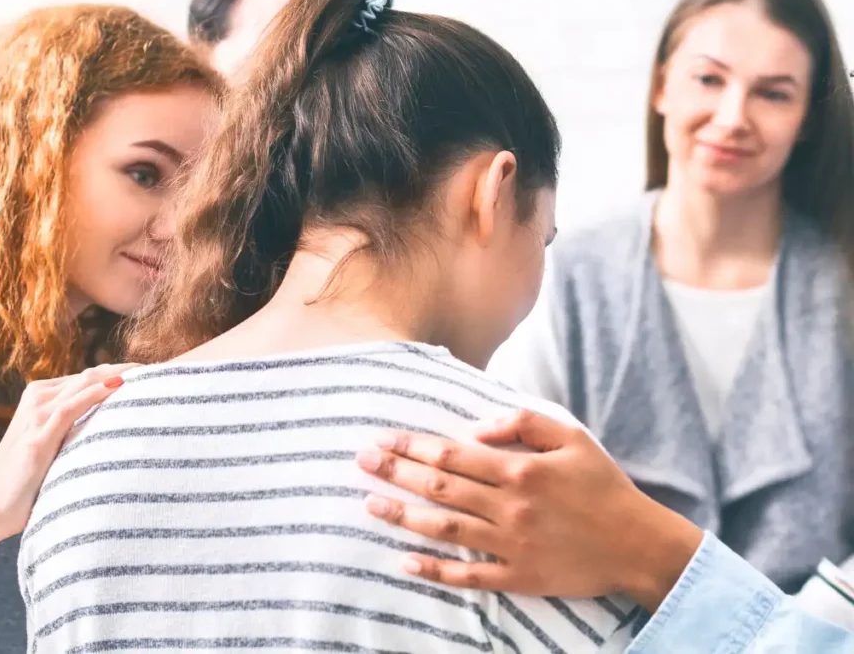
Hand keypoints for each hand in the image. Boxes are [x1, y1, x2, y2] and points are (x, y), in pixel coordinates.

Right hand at [0, 362, 136, 636]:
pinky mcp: (37, 436)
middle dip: (125, 370)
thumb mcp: (54, 448)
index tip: (152, 373)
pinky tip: (119, 388)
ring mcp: (36, 415)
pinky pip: (71, 407)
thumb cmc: (23, 481)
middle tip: (158, 370)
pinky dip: (96, 395)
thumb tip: (114, 431)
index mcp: (42, 398)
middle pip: (91, 375)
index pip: (89, 378)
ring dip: (117, 376)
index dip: (121, 372)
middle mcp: (39, 399)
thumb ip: (76, 432)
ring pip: (84, 384)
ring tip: (148, 373)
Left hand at [356, 410, 702, 611]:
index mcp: (520, 470)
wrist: (638, 544)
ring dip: (404, 516)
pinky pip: (469, 576)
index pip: (452, 455)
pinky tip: (405, 562)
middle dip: (396, 472)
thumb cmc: (603, 485)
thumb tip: (473, 428)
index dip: (412, 446)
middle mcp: (510, 507)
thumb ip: (522, 422)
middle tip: (361, 462)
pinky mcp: (518, 577)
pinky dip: (435, 571)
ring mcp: (511, 545)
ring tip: (369, 504)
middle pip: (440, 487)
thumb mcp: (572, 437)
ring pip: (445, 529)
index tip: (382, 438)